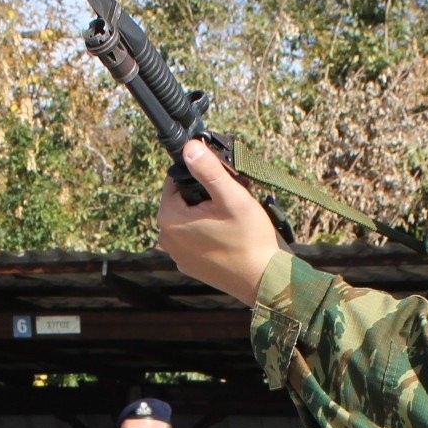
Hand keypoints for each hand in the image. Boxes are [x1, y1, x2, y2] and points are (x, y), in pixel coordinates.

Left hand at [156, 140, 280, 306]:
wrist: (261, 280)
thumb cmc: (248, 238)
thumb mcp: (231, 197)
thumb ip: (209, 171)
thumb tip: (189, 147)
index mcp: (169, 218)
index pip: (176, 180)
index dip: (200, 176)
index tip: (221, 183)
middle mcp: (166, 238)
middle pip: (183, 200)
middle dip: (203, 195)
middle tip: (230, 201)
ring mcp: (176, 255)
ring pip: (189, 219)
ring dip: (207, 214)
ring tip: (231, 220)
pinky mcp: (189, 266)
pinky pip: (194, 239)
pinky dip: (208, 234)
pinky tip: (228, 238)